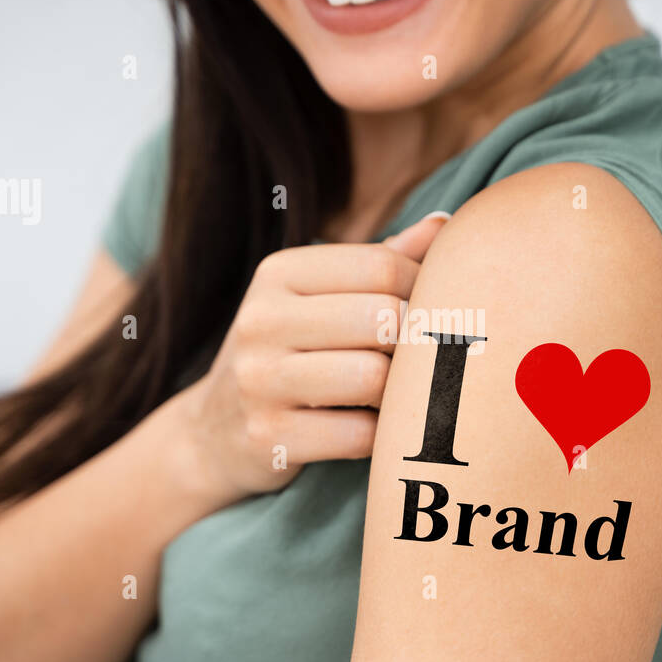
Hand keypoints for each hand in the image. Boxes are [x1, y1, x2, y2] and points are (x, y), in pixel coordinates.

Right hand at [178, 213, 449, 505]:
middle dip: (413, 343)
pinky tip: (368, 428)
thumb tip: (446, 224)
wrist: (215, 432)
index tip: (426, 315)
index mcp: (279, 273)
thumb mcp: (320, 298)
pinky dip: (379, 437)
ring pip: (372, 377)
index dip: (423, 291)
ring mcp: (259, 380)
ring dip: (396, 393)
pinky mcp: (268, 437)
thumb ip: (381, 262)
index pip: (380, 267)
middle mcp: (261, 320)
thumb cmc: (291, 353)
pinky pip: (360, 435)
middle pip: (382, 319)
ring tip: (391, 395)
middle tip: (414, 360)